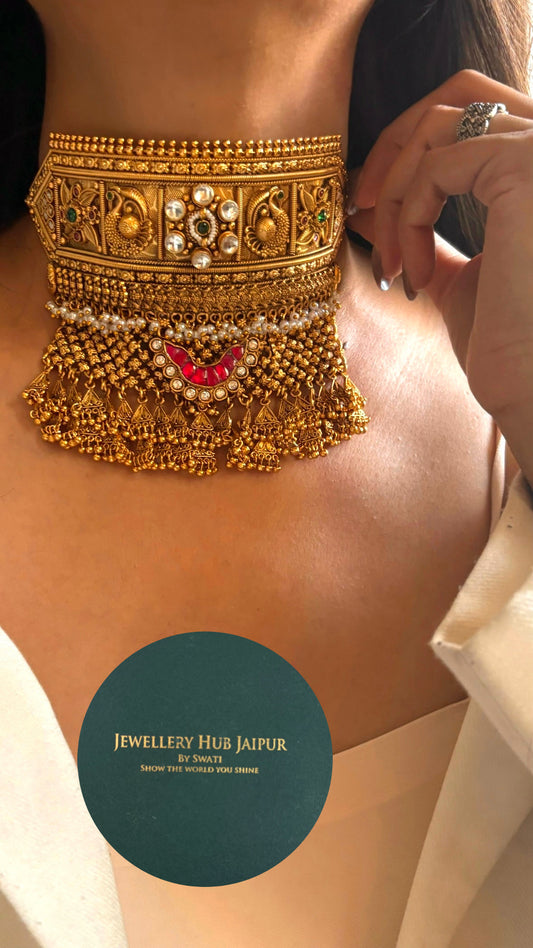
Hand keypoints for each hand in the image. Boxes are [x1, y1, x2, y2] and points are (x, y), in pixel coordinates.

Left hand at [345, 69, 532, 487]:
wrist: (525, 386)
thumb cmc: (503, 343)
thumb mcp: (456, 274)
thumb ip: (423, 231)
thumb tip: (367, 204)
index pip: (473, 110)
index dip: (410, 146)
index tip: (368, 203)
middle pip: (456, 95)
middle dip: (393, 148)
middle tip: (358, 205)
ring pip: (439, 126)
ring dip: (394, 194)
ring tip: (392, 265)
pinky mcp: (525, 167)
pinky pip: (438, 164)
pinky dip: (408, 216)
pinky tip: (411, 275)